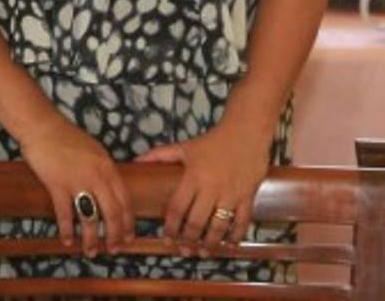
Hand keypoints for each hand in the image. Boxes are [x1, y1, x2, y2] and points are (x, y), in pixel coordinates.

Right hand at [18, 114, 134, 256]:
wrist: (41, 126)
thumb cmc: (64, 136)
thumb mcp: (93, 150)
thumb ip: (103, 169)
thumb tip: (109, 189)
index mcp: (107, 166)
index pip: (125, 200)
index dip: (128, 222)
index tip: (128, 237)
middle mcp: (97, 175)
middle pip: (112, 213)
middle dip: (114, 236)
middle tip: (113, 249)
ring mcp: (77, 181)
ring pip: (91, 218)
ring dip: (92, 238)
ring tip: (91, 251)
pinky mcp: (57, 184)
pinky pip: (65, 213)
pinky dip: (67, 230)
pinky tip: (67, 240)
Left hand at [136, 119, 271, 254]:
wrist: (245, 133)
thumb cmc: (212, 141)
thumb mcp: (184, 147)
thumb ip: (160, 155)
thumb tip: (136, 160)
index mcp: (193, 177)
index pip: (177, 208)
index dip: (171, 226)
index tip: (167, 238)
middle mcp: (211, 189)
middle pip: (197, 221)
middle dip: (189, 239)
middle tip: (184, 251)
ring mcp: (231, 194)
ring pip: (219, 226)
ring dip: (210, 242)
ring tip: (203, 252)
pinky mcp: (248, 196)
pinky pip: (242, 221)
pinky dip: (236, 236)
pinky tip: (229, 245)